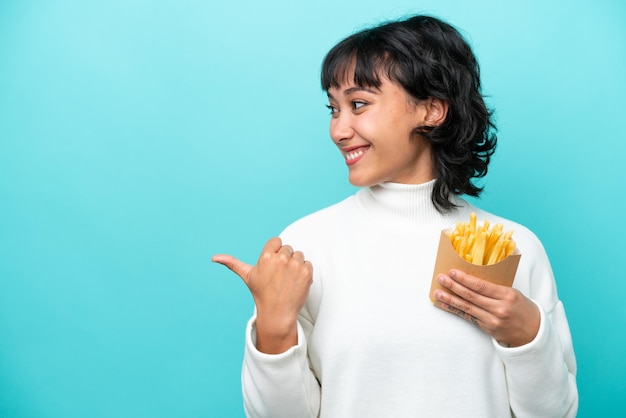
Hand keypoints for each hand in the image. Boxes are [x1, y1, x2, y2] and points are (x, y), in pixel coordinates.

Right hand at [212, 237, 312, 353]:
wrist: (277, 313)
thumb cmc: (262, 294)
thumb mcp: (247, 276)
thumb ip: (232, 263)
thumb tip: (214, 258)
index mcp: (266, 256)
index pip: (276, 241)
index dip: (275, 252)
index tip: (272, 265)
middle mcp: (281, 259)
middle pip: (288, 248)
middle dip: (285, 260)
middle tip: (279, 276)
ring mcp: (295, 265)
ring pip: (298, 255)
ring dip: (295, 265)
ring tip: (287, 279)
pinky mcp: (306, 272)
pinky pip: (308, 263)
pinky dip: (304, 272)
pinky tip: (296, 282)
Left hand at [433, 269, 539, 346]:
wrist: (533, 331)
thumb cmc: (521, 307)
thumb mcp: (512, 292)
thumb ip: (494, 287)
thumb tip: (471, 278)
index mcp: (506, 295)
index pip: (481, 286)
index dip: (464, 279)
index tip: (453, 272)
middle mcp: (499, 308)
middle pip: (471, 296)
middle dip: (453, 286)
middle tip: (441, 278)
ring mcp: (492, 320)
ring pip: (466, 307)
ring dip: (449, 299)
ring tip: (437, 292)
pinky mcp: (487, 328)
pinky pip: (468, 317)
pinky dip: (455, 310)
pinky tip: (445, 305)